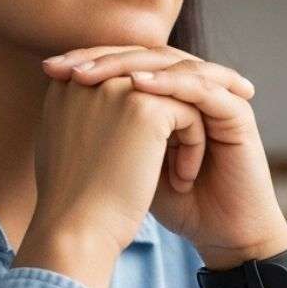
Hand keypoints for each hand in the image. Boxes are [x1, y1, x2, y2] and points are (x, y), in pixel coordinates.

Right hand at [17, 60, 210, 287]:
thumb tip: (120, 110)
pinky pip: (189, 113)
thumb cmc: (76, 204)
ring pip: (174, 94)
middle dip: (183, 100)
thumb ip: (93, 118)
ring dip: (186, 132)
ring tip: (182, 173)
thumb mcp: (78, 148)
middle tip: (216, 111)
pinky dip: (193, 146)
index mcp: (66, 86)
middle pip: (151, 75)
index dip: (157, 94)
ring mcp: (116, 87)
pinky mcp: (144, 106)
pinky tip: (182, 180)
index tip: (183, 118)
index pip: (123, 74)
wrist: (77, 233)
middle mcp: (87, 76)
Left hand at [41, 45, 286, 270]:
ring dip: (130, 65)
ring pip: (173, 63)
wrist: (219, 234)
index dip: (89, 60)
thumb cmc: (175, 201)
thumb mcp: (128, 158)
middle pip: (148, 53)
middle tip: (68, 67)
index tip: (49, 71)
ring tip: (93, 73)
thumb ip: (106, 126)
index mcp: (170, 93)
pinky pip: (202, 88)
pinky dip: (169, 83)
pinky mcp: (237, 112)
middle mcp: (194, 86)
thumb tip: (58, 99)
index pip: (128, 61)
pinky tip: (139, 86)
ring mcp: (217, 97)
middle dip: (104, 57)